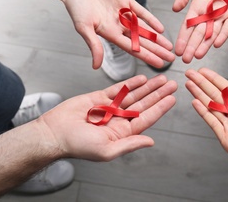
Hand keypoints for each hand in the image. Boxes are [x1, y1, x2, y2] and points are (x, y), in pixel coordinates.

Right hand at [37, 74, 176, 160]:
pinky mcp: (99, 97)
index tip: (172, 99)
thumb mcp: (107, 149)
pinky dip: (130, 83)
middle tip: (172, 84)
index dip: (160, 108)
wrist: (54, 132)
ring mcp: (111, 107)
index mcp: (123, 132)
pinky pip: (118, 89)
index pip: (147, 117)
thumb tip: (151, 142)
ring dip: (148, 86)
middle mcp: (120, 118)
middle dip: (158, 94)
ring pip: (134, 94)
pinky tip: (141, 78)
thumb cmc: (78, 145)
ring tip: (161, 78)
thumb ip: (130, 144)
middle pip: (144, 103)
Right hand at [64, 0, 174, 68]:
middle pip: (143, 42)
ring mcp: (125, 15)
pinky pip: (142, 13)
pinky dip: (151, 20)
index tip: (160, 64)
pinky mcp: (127, 2)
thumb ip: (94, 45)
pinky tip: (161, 29)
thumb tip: (96, 66)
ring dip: (157, 38)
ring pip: (145, 29)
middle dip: (157, 50)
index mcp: (111, 35)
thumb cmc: (76, 7)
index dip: (147, 56)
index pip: (133, 49)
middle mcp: (120, 27)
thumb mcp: (84, 28)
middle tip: (171, 59)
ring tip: (170, 47)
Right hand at [173, 0, 227, 62]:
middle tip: (186, 59)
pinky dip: (223, 36)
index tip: (178, 50)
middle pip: (199, 34)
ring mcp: (221, 16)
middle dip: (192, 47)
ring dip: (205, 45)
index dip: (183, 39)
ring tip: (198, 55)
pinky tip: (216, 44)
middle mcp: (208, 16)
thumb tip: (175, 9)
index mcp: (197, 9)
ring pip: (212, 34)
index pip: (188, 27)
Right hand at [185, 68, 227, 180]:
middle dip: (202, 83)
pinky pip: (212, 122)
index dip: (215, 79)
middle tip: (190, 73)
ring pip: (211, 106)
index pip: (226, 89)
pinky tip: (195, 103)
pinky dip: (203, 112)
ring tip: (189, 84)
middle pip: (215, 95)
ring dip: (199, 95)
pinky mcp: (225, 138)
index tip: (204, 71)